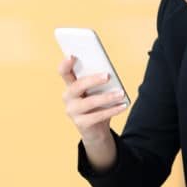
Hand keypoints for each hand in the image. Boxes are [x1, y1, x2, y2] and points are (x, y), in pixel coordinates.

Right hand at [58, 56, 126, 170]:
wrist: (97, 130)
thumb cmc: (98, 104)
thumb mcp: (98, 91)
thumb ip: (100, 81)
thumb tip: (109, 74)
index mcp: (71, 84)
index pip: (64, 72)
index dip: (65, 64)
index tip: (72, 56)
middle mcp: (68, 97)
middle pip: (77, 86)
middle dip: (93, 80)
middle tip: (108, 75)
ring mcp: (72, 111)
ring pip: (89, 102)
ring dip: (107, 97)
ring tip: (121, 93)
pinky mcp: (81, 124)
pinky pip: (97, 116)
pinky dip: (112, 110)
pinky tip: (123, 105)